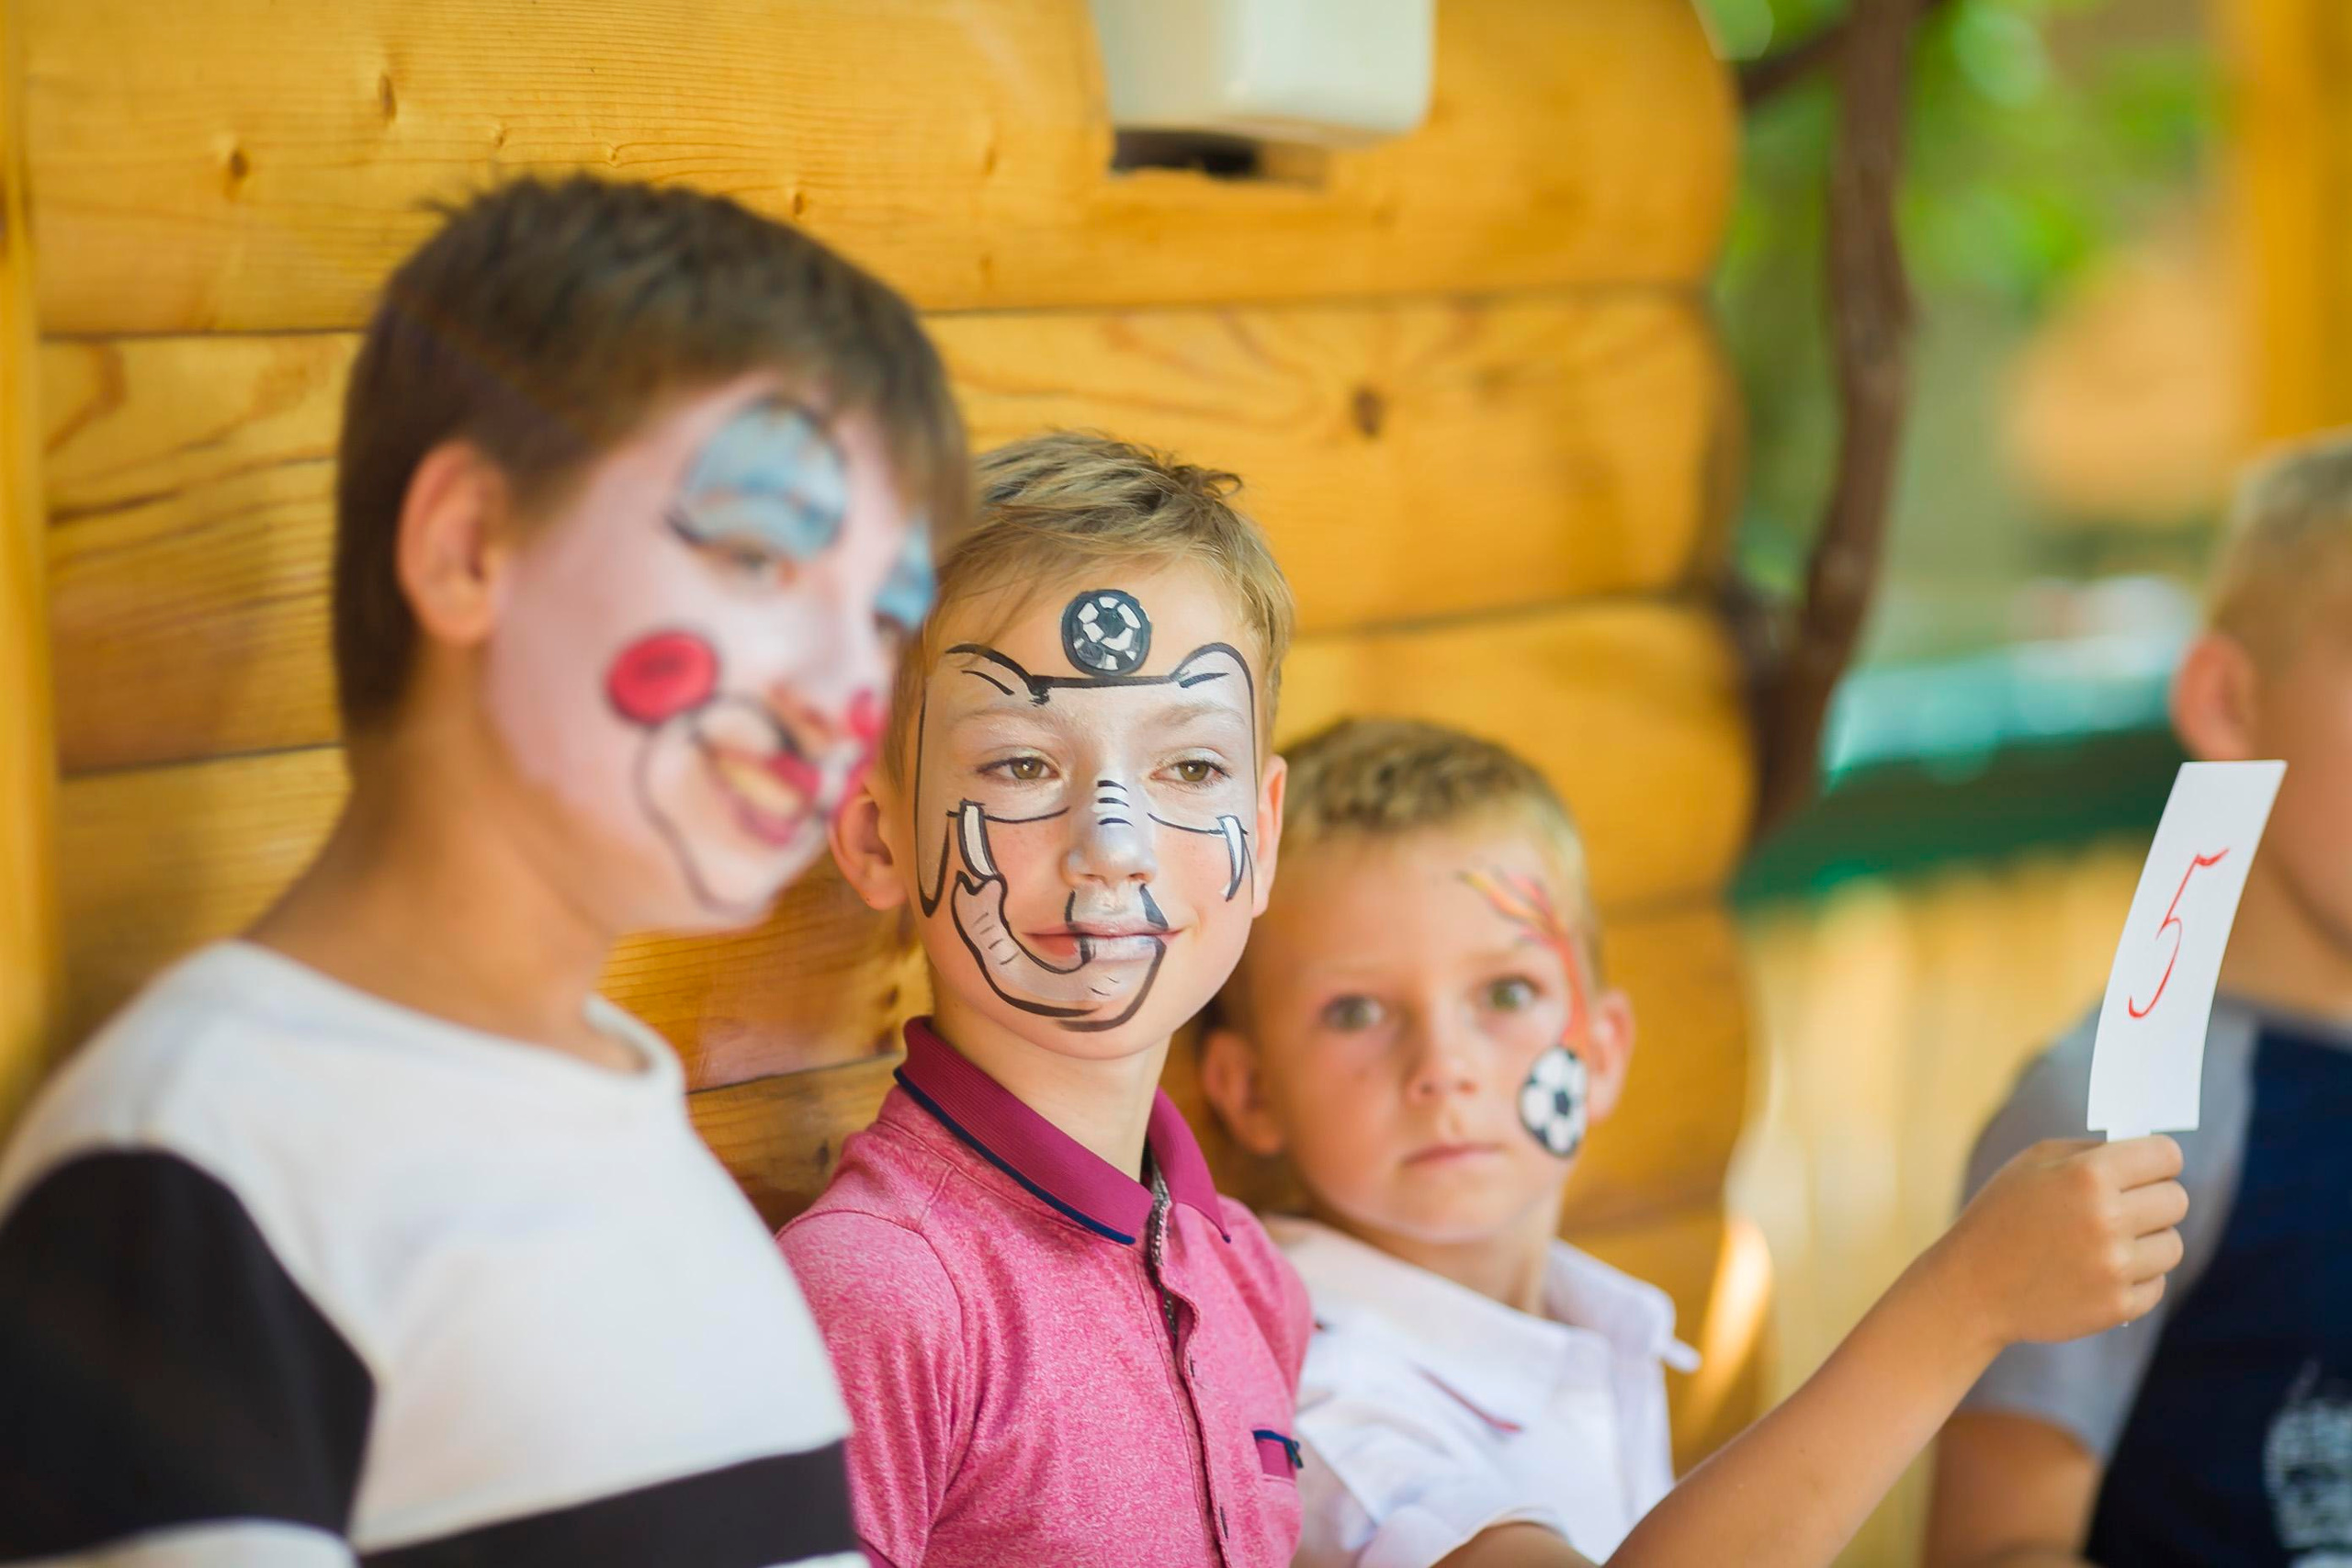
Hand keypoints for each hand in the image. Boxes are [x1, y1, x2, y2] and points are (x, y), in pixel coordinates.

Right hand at [1930, 1136, 2186, 1351]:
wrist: (1970, 1286)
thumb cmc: (2002, 1215)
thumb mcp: (2033, 1163)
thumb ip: (2092, 1152)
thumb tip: (2149, 1156)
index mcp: (2088, 1175)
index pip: (2166, 1156)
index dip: (2160, 1159)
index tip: (2152, 1167)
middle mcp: (2107, 1219)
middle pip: (2177, 1200)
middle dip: (2156, 1199)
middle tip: (2128, 1206)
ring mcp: (2114, 1266)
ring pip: (2172, 1245)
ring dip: (2148, 1242)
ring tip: (2110, 1243)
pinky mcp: (2117, 1306)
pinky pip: (2157, 1284)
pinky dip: (2136, 1279)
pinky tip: (2100, 1273)